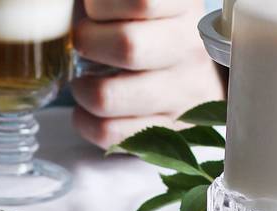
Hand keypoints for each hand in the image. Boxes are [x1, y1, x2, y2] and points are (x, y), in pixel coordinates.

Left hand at [71, 0, 224, 148]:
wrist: (200, 74)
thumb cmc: (157, 31)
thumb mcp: (146, 4)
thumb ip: (115, 2)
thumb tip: (77, 4)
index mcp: (182, 8)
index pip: (141, 2)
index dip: (101, 6)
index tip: (93, 9)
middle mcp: (188, 49)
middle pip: (127, 47)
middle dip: (87, 42)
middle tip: (83, 41)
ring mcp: (181, 94)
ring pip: (108, 97)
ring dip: (81, 89)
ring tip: (83, 80)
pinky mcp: (166, 131)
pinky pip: (109, 132)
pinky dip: (84, 121)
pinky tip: (87, 108)